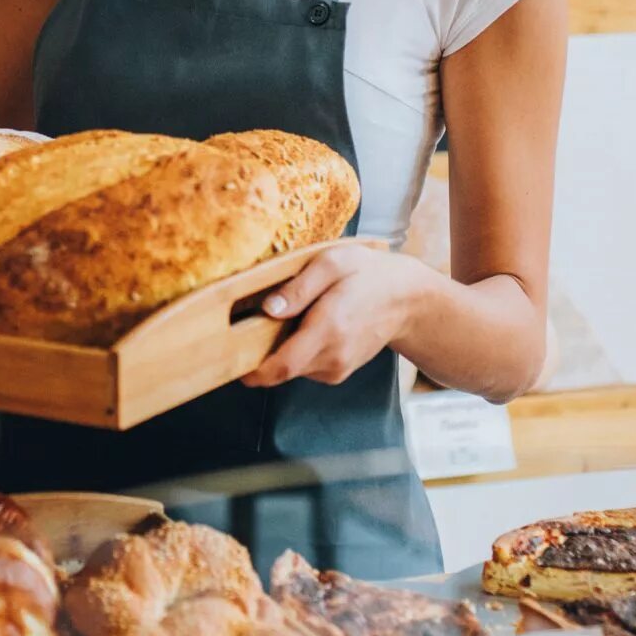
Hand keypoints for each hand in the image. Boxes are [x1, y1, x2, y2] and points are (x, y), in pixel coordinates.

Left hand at [241, 245, 427, 388]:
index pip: (282, 366)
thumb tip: (268, 308)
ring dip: (280, 349)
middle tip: (245, 325)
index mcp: (329, 329)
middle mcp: (333, 356)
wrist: (407, 299)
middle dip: (258, 353)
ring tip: (287, 316)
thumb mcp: (331, 264)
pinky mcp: (339, 371)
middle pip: (281, 370)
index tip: (227, 359)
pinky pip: (305, 366)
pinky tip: (305, 325)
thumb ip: (298, 288)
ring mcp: (338, 368)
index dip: (252, 370)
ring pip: (292, 368)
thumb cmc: (367, 274)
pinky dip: (296, 350)